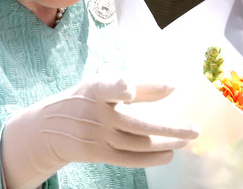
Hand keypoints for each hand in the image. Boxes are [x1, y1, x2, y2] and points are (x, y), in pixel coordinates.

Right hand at [0, 75, 197, 188]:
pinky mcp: (97, 153)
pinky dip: (151, 157)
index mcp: (95, 88)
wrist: (47, 127)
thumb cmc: (85, 99)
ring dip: (166, 142)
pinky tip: (170, 153)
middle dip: (168, 127)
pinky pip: (129, 158)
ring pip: (137, 143)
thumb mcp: (101, 84)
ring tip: (187, 138)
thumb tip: (171, 87)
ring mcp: (96, 135)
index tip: (132, 88)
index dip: (120, 87)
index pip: (109, 86)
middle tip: (194, 129)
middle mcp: (96, 113)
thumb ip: (136, 84)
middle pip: (136, 123)